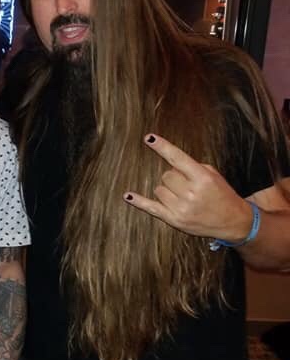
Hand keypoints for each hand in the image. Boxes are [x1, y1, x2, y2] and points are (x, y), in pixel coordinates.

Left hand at [123, 133, 252, 241]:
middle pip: (166, 175)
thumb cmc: (221, 194)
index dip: (163, 147)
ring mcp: (181, 208)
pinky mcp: (174, 220)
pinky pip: (151, 208)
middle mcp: (191, 193)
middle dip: (174, 177)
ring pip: (159, 189)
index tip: (149, 138)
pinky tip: (127, 195)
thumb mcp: (213, 176)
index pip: (178, 158)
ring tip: (184, 197)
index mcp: (203, 178)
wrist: (233, 221)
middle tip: (187, 186)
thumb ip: (191, 166)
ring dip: (167, 190)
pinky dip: (138, 202)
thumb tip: (167, 161)